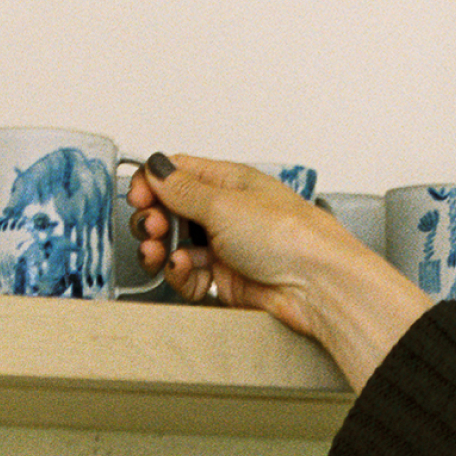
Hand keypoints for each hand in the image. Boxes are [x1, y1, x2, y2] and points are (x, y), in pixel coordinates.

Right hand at [127, 154, 430, 391]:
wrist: (316, 286)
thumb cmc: (290, 237)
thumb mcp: (225, 202)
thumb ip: (183, 189)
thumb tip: (156, 169)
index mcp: (231, 182)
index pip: (180, 173)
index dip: (153, 183)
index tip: (139, 196)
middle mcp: (229, 212)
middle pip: (173, 211)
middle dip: (154, 218)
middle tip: (151, 226)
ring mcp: (227, 247)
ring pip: (177, 245)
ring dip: (161, 248)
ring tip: (159, 251)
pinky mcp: (227, 280)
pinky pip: (189, 275)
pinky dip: (179, 274)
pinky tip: (181, 269)